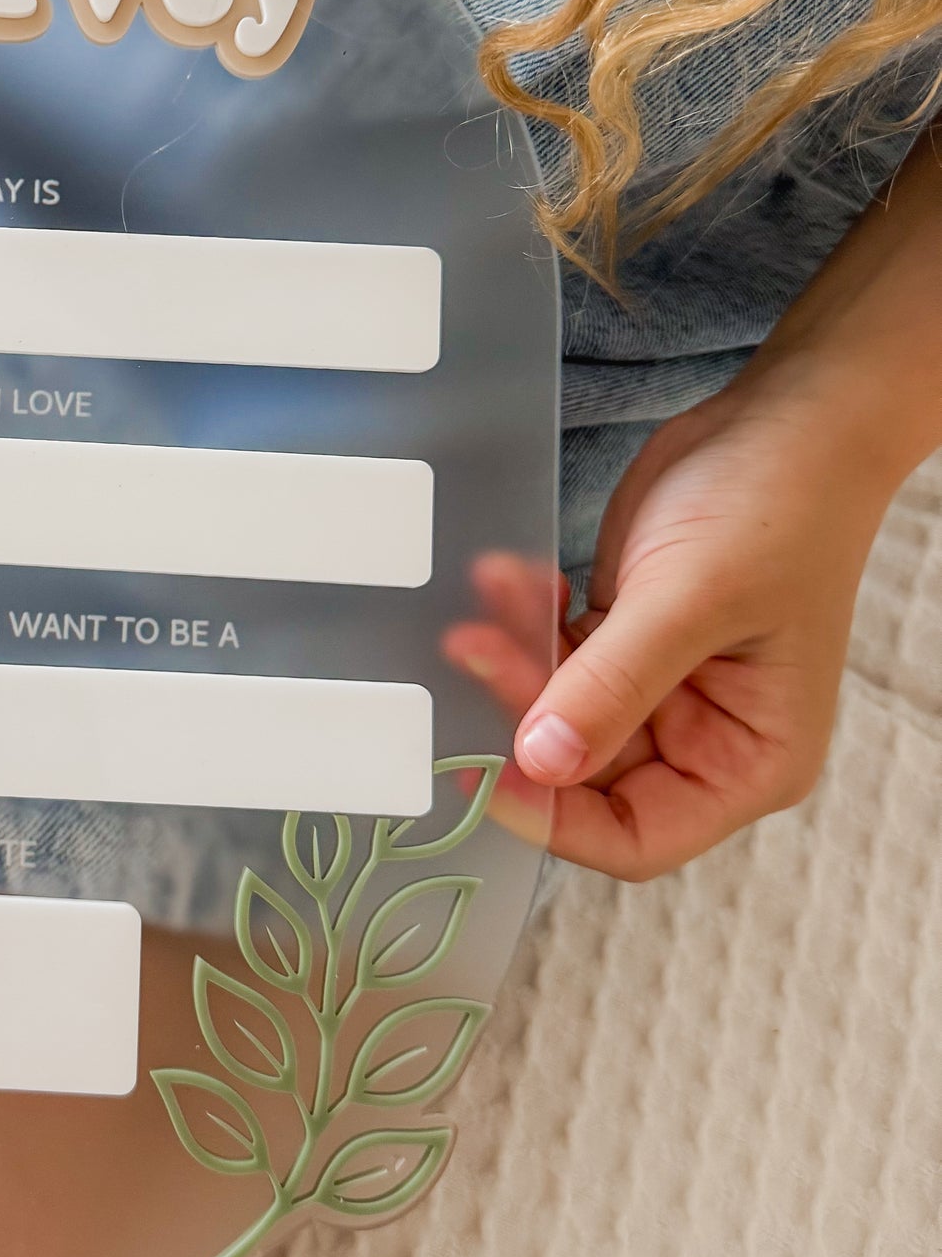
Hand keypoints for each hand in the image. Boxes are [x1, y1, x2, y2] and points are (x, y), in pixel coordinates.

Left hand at [443, 374, 893, 878]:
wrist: (786, 420)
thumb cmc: (778, 508)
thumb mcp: (693, 599)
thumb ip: (614, 685)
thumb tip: (541, 763)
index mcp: (747, 763)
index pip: (636, 836)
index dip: (555, 817)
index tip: (484, 768)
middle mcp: (702, 742)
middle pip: (580, 772)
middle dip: (521, 712)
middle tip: (471, 647)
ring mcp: (659, 691)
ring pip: (554, 710)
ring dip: (513, 659)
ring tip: (489, 594)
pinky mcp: (622, 641)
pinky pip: (553, 655)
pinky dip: (525, 622)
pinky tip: (508, 575)